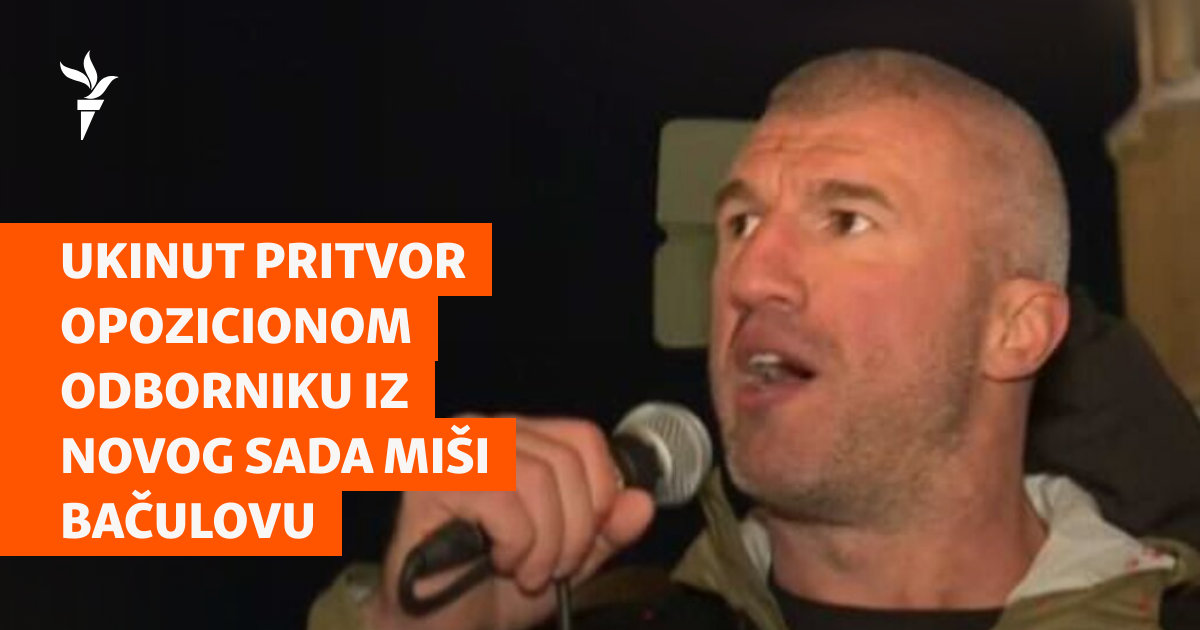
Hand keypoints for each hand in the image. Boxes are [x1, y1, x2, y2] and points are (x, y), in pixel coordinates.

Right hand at [366, 417, 655, 629]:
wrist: (439, 628)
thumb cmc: (493, 587)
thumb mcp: (568, 559)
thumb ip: (608, 531)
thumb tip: (642, 502)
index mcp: (519, 437)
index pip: (584, 437)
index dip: (600, 493)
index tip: (586, 541)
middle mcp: (486, 429)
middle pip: (565, 461)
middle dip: (574, 530)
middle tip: (553, 569)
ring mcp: (455, 447)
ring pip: (538, 478)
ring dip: (545, 543)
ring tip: (526, 571)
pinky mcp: (431, 477)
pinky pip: (503, 501)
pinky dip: (514, 543)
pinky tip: (497, 561)